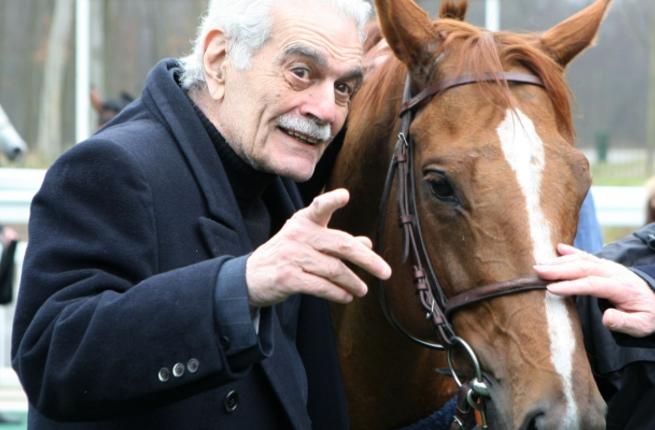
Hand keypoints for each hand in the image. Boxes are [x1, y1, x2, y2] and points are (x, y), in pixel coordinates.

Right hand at [246, 188, 391, 306]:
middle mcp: (298, 236)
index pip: (318, 208)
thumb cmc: (285, 256)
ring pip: (334, 270)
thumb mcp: (308, 242)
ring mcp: (292, 257)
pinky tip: (346, 296)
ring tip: (362, 289)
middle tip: (385, 272)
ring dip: (353, 282)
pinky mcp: (288, 278)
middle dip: (367, 260)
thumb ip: (336, 242)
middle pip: (341, 245)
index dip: (331, 201)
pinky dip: (338, 293)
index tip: (344, 195)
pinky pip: (321, 286)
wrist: (249, 277)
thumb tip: (367, 243)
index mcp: (304, 222)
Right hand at [534, 243, 654, 336]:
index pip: (592, 284)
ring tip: (539, 265)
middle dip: (559, 269)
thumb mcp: (642, 326)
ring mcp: (609, 266)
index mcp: (621, 287)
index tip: (550, 289)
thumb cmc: (647, 316)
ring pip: (582, 260)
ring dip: (560, 261)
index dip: (571, 286)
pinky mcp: (605, 265)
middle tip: (538, 271)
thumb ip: (625, 323)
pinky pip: (587, 256)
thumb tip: (606, 317)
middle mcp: (614, 272)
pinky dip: (571, 251)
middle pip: (583, 268)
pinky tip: (558, 248)